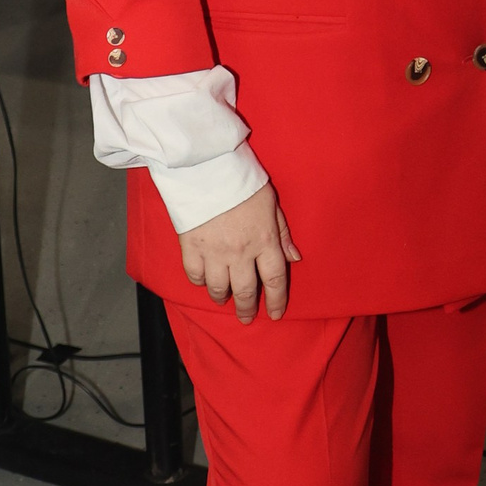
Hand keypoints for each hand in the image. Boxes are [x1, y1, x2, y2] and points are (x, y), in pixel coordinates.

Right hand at [177, 183, 302, 320]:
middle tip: (247, 318)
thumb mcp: (271, 203)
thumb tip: (294, 258)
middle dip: (248, 310)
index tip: (276, 314)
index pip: (275, 280)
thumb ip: (282, 233)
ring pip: (219, 289)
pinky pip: (195, 276)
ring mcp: (214, 252)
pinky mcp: (190, 247)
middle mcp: (241, 252)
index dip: (277, 301)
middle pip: (246, 291)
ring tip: (224, 300)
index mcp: (264, 240)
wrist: (207, 167)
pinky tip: (204, 281)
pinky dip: (200, 282)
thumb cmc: (243, 182)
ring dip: (223, 298)